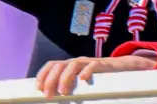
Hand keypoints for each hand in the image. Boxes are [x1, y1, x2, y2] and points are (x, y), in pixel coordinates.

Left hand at [35, 54, 155, 96]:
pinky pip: (92, 65)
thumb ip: (67, 85)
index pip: (51, 65)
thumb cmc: (95, 77)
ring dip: (65, 78)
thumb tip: (51, 94)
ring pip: (72, 65)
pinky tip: (83, 80)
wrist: (118, 68)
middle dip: (51, 79)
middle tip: (49, 94)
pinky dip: (86, 71)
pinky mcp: (100, 64)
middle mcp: (76, 61)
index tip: (38, 88)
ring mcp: (87, 62)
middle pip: (59, 65)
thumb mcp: (78, 80)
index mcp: (68, 65)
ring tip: (64, 92)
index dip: (43, 74)